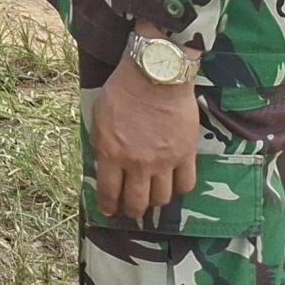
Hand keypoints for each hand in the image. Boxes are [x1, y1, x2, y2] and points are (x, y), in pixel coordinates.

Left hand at [90, 52, 200, 223]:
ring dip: (155, 202)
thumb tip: (103, 165)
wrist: (155, 74)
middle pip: (136, 202)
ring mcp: (164, 162)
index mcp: (111, 153)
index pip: (108, 192)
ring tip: (152, 198)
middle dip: (131, 210)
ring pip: (161, 199)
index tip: (109, 211)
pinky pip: (185, 184)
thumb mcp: (98, 116)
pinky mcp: (186, 155)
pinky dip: (178, 189)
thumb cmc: (122, 89)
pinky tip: (173, 185)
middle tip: (131, 210)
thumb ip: (101, 143)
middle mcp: (137, 163)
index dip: (108, 206)